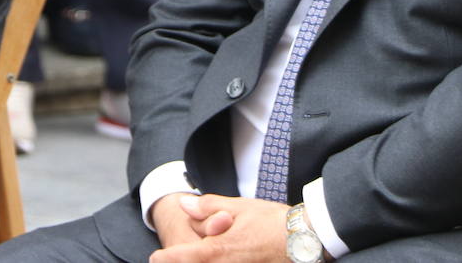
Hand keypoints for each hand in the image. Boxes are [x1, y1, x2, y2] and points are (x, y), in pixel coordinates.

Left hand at [149, 194, 287, 262]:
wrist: (305, 239)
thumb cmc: (273, 221)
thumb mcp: (240, 207)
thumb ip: (209, 207)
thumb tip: (184, 205)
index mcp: (223, 249)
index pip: (189, 256)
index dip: (170, 257)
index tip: (156, 257)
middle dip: (187, 257)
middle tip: (172, 255)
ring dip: (202, 259)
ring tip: (199, 250)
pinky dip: (219, 261)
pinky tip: (222, 254)